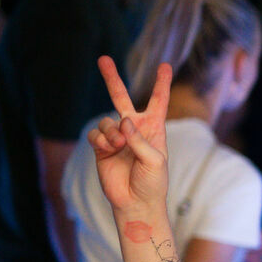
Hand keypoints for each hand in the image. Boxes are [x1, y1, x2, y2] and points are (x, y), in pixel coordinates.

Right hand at [88, 57, 171, 212]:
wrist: (135, 202)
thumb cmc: (153, 183)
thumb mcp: (155, 161)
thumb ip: (140, 140)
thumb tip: (123, 121)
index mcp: (154, 129)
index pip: (158, 101)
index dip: (161, 83)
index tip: (165, 65)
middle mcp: (134, 129)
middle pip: (121, 98)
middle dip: (112, 79)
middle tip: (103, 58)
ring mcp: (117, 137)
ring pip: (106, 121)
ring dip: (111, 132)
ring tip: (119, 146)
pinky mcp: (101, 147)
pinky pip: (96, 134)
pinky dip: (101, 140)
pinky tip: (108, 149)